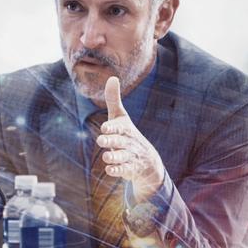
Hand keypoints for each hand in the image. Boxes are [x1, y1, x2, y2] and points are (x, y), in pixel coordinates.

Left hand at [96, 76, 165, 204]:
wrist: (147, 160)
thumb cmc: (128, 134)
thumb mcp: (121, 117)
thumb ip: (114, 100)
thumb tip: (112, 77)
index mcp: (125, 129)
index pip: (119, 127)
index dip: (112, 128)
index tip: (104, 127)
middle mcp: (128, 142)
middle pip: (120, 141)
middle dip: (111, 141)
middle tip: (101, 140)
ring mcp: (130, 156)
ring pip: (122, 157)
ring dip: (114, 157)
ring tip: (106, 156)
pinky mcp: (129, 169)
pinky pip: (124, 171)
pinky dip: (117, 171)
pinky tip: (110, 170)